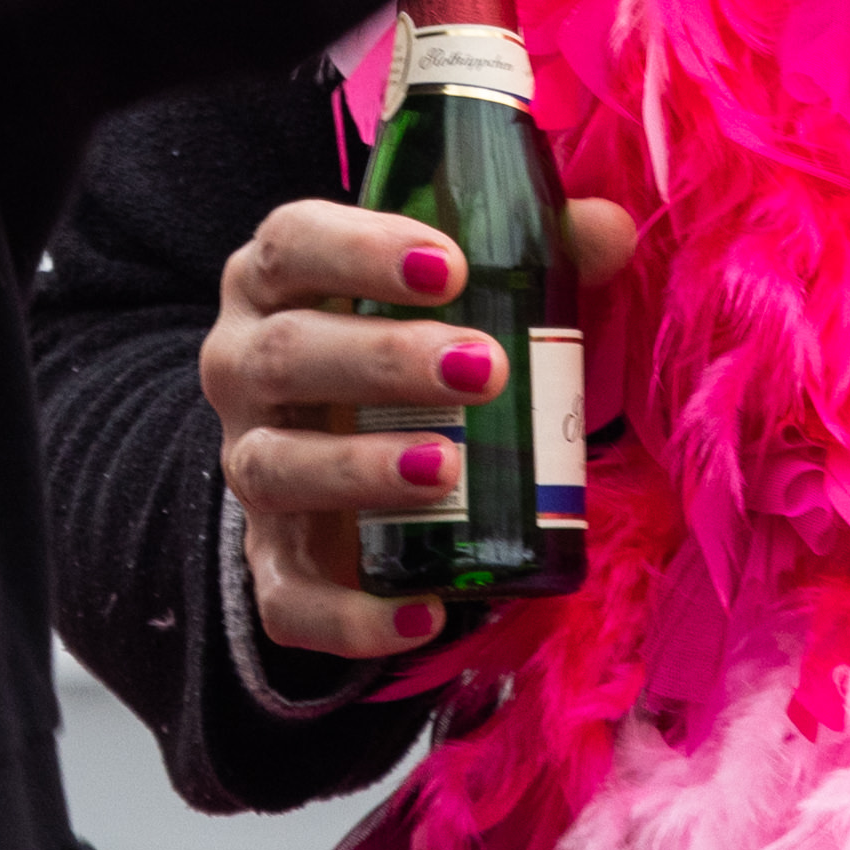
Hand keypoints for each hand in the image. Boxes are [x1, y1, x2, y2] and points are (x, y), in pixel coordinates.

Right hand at [206, 193, 638, 662]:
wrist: (336, 458)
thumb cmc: (405, 347)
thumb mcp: (457, 294)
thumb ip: (529, 254)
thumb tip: (606, 231)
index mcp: (277, 281)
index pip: (292, 242)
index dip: (360, 248)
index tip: (451, 266)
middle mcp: (243, 368)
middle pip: (286, 353)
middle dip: (383, 359)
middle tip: (484, 368)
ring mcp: (250, 467)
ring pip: (274, 466)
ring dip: (358, 468)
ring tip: (448, 469)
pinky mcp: (271, 563)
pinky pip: (287, 600)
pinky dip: (348, 618)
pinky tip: (424, 616)